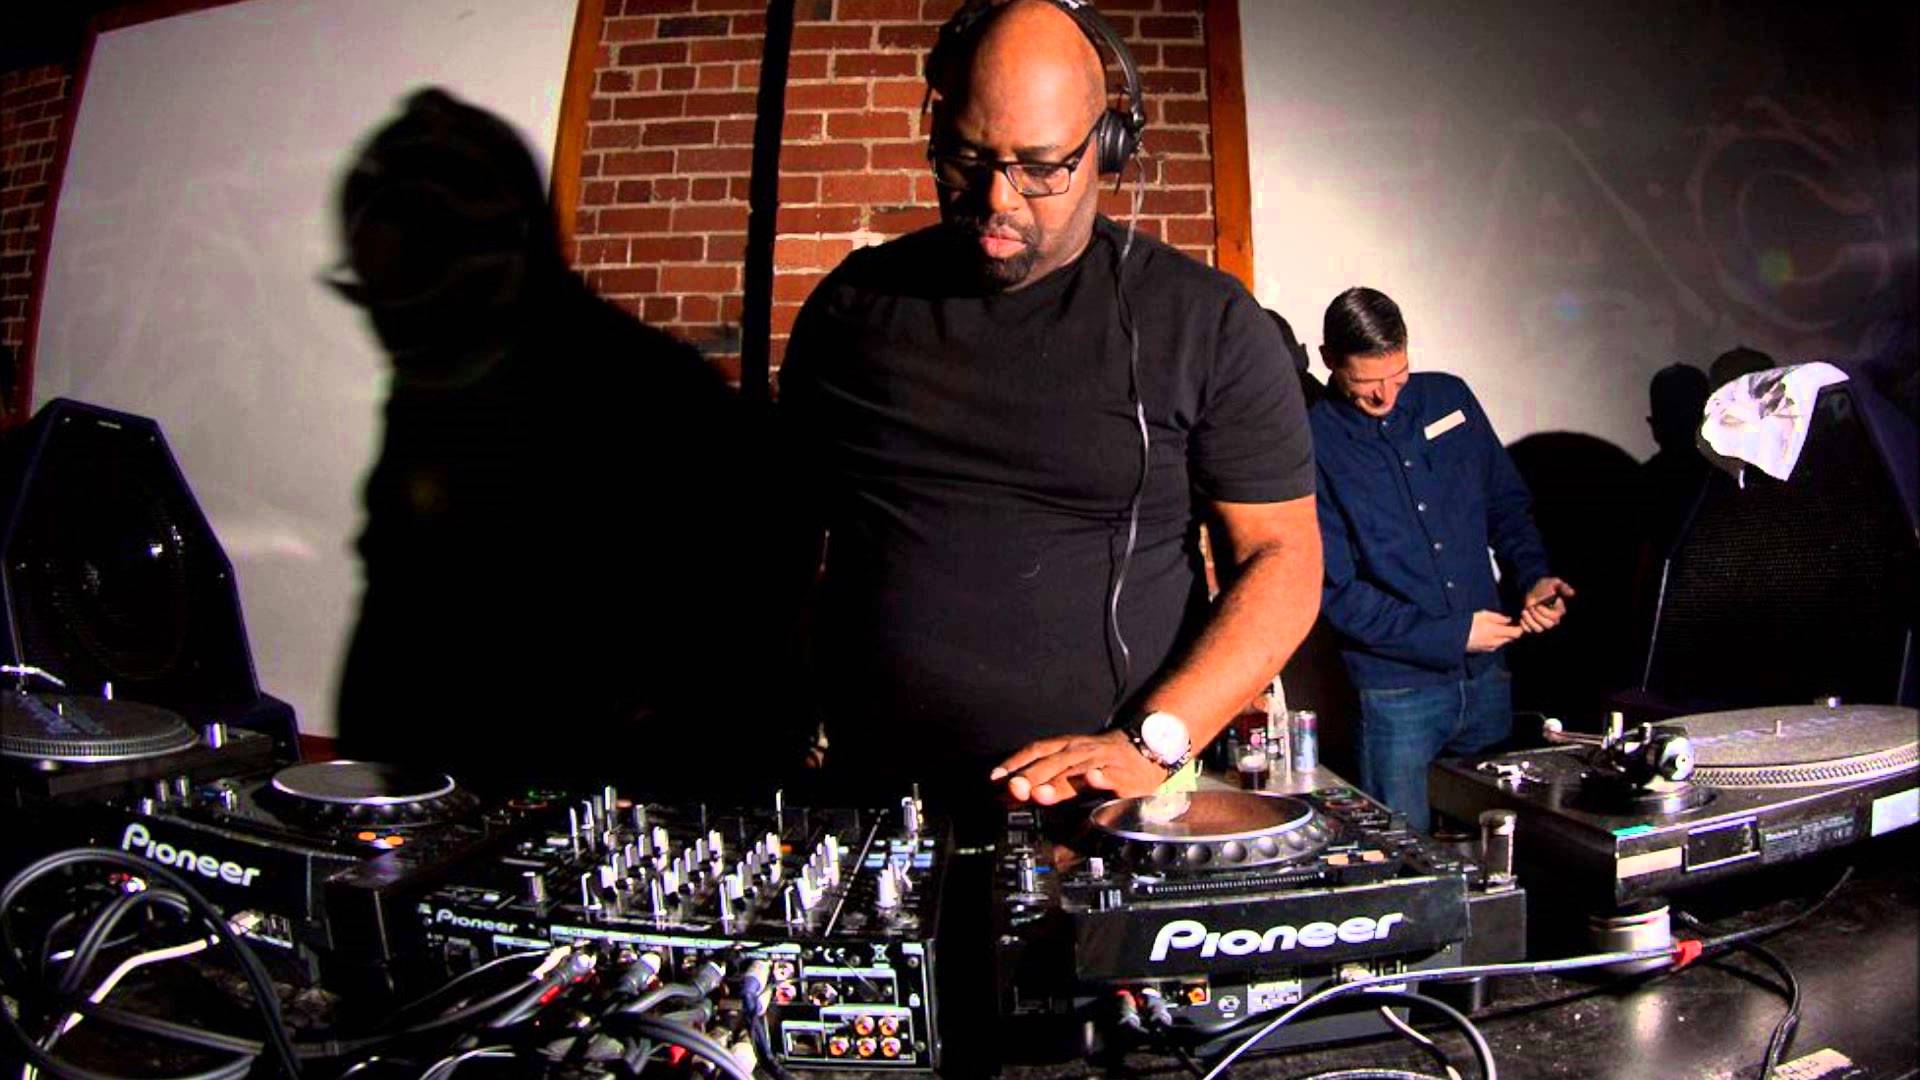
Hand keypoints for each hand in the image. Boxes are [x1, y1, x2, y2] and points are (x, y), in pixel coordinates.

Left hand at [990, 730, 1168, 804]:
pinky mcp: (1125, 776)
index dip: (1015, 763)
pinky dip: (1102, 777)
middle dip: (1030, 777)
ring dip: (1058, 781)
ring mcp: (1103, 762)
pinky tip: (1093, 780)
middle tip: (1013, 790)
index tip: (996, 780)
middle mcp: (1081, 751)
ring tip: (1040, 793)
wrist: (1148, 748)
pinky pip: (1112, 776)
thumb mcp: (1073, 766)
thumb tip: (1012, 795)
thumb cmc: (1104, 762)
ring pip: (1077, 770)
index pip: (1036, 751)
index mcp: (1066, 747)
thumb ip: (1045, 780)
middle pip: (1052, 762)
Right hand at [1466, 610, 1523, 652]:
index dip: (1519, 627)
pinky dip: (1496, 640)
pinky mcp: (1485, 650)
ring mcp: (1491, 647)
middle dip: (1511, 632)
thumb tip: (1509, 620)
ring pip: (1503, 642)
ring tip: (1496, 628)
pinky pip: (1495, 645)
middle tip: (1507, 624)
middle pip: (1511, 638)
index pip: (1517, 633)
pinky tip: (1488, 634)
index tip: (1518, 622)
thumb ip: (1498, 617)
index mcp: (1497, 632)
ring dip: (1503, 636)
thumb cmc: (1468, 623)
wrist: (1454, 637)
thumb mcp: (1483, 615)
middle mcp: (1496, 642)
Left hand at [1519, 577, 1575, 633]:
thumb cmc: (1544, 586)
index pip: (1554, 617)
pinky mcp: (1533, 626)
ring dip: (1530, 621)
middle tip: (1531, 606)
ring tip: (1525, 611)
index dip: (1544, 612)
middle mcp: (1552, 620)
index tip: (1538, 604)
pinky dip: (1524, 625)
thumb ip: (1563, 587)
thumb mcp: (1554, 583)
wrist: (1532, 589)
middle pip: (1547, 625)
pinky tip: (1522, 617)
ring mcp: (1543, 624)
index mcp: (1559, 611)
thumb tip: (1572, 593)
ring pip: (1538, 630)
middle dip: (1537, 616)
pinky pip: (1529, 631)